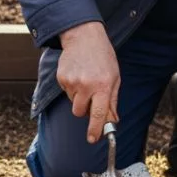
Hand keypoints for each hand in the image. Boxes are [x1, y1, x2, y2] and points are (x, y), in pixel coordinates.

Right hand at [56, 21, 119, 142]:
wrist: (84, 37)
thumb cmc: (103, 57)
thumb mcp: (114, 78)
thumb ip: (112, 101)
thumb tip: (112, 121)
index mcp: (103, 86)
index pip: (98, 114)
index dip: (95, 129)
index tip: (92, 139)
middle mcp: (86, 85)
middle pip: (80, 112)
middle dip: (84, 110)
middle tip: (91, 98)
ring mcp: (72, 81)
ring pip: (73, 102)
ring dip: (79, 97)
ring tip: (85, 80)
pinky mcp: (61, 78)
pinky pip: (66, 91)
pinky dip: (72, 87)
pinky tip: (78, 74)